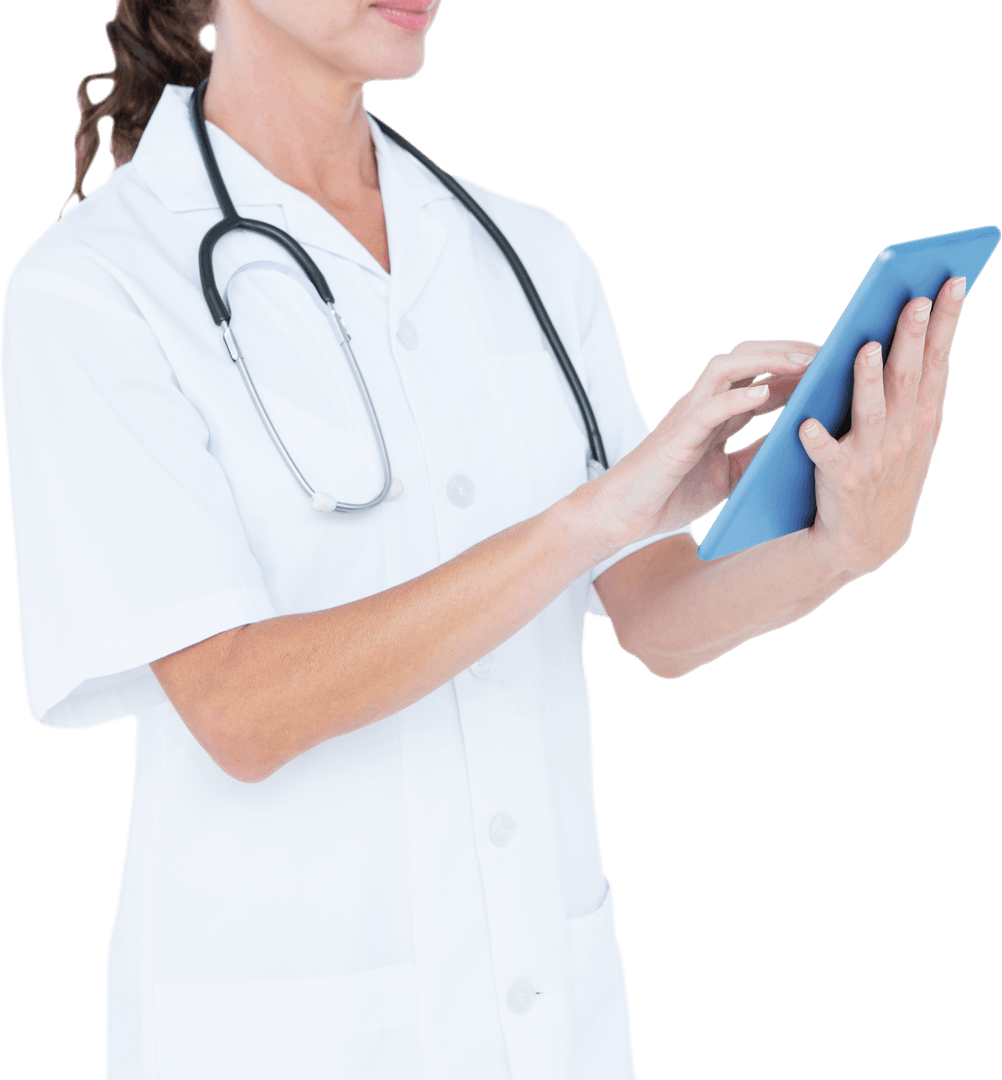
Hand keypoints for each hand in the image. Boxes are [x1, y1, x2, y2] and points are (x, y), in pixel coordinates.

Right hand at [584, 339, 817, 552]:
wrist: (626, 515)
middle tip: (826, 354)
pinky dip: (736, 397)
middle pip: (746, 358)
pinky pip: (709, 407)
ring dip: (768, 360)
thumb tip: (797, 443)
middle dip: (786, 351)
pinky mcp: (678, 435)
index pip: (760, 378)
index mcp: (717, 414)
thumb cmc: (671, 494)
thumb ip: (756, 454)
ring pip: (727, 367)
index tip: (832, 366)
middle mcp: (704, 404)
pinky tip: (763, 392)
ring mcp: (689, 414)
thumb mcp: (729, 475)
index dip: (795, 370)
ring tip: (804, 362)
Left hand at [799, 276, 965, 576]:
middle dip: (911, 338)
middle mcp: (904, 433)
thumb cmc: (885, 472)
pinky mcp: (840, 481)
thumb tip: (918, 325)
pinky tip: (807, 425)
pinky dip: (818, 442)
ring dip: (868, 380)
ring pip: (870, 412)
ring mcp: (873, 457)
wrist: (864, 541)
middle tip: (916, 297)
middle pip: (907, 377)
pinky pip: (827, 458)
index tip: (954, 281)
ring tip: (865, 347)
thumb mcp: (913, 430)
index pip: (937, 360)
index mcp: (922, 416)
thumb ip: (914, 385)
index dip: (946, 322)